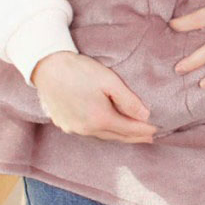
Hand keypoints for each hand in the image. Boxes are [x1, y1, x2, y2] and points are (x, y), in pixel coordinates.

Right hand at [30, 51, 157, 142]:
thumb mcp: (109, 80)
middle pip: (117, 136)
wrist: (47, 66)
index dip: (144, 130)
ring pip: (102, 136)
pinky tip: (106, 127)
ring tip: (131, 134)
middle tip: (149, 137)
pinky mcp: (64, 124)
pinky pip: (88, 132)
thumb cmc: (79, 70)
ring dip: (118, 135)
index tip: (157, 130)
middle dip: (134, 137)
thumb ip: (128, 100)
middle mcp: (86, 129)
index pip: (129, 129)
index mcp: (100, 118)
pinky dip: (102, 131)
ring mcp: (73, 128)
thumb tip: (145, 115)